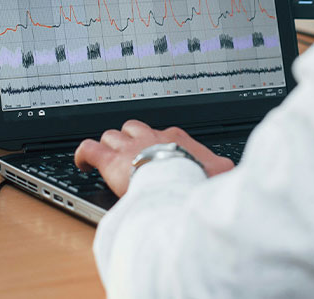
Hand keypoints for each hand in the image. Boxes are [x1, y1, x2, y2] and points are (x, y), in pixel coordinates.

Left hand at [73, 119, 234, 196]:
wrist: (178, 185)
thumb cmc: (198, 180)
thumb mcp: (220, 170)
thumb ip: (221, 167)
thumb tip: (231, 169)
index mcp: (174, 138)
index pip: (162, 134)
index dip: (156, 145)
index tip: (157, 157)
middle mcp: (149, 137)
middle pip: (133, 129)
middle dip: (129, 140)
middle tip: (130, 156)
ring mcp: (128, 147)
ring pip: (111, 136)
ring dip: (109, 147)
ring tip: (109, 161)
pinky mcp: (110, 161)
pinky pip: (89, 148)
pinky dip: (84, 154)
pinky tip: (83, 164)